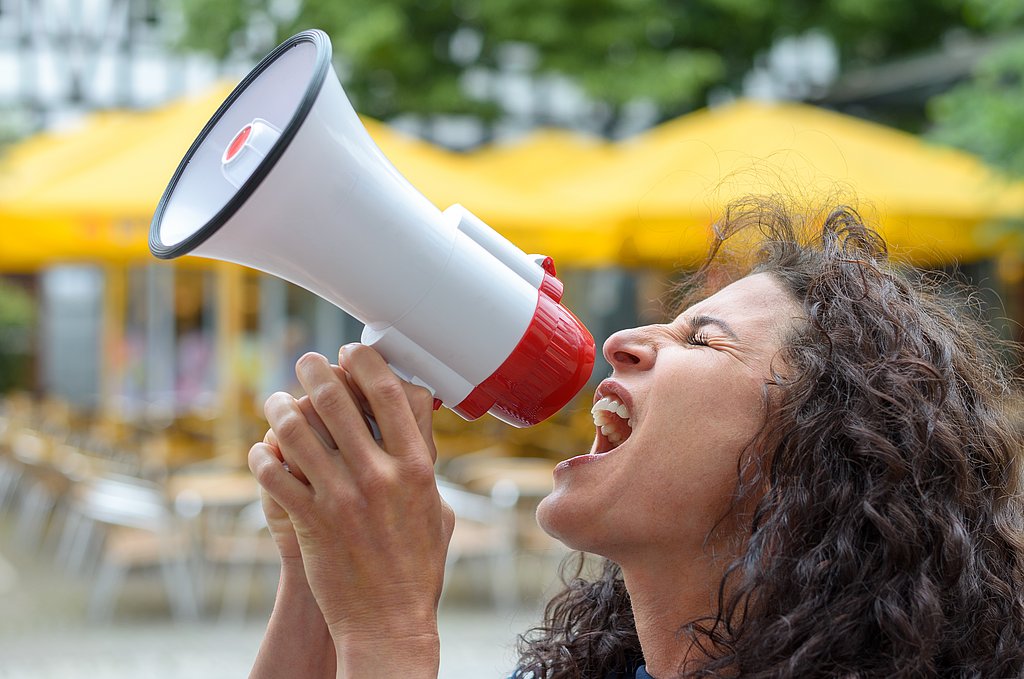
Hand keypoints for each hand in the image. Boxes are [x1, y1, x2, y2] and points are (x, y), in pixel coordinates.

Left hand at [248, 345, 453, 674]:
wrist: (390, 622)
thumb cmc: (417, 567)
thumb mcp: (437, 509)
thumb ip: (426, 463)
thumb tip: (419, 422)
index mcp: (416, 467)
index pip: (389, 393)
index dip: (366, 362)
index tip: (353, 352)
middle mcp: (379, 475)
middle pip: (338, 400)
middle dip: (316, 371)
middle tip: (307, 363)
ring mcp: (341, 497)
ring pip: (298, 430)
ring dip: (282, 408)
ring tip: (278, 400)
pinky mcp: (309, 521)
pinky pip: (274, 474)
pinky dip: (263, 456)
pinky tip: (262, 452)